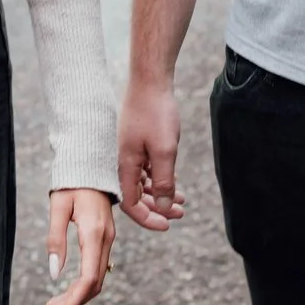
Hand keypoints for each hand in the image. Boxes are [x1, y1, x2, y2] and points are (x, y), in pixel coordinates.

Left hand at [41, 188, 116, 304]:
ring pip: (96, 280)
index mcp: (94, 234)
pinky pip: (95, 270)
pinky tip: (66, 293)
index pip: (88, 278)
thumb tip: (55, 274)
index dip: (74, 300)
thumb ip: (56, 239)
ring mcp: (108, 241)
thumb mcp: (58, 206)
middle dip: (72, 304)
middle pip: (93, 285)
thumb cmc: (71, 184)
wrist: (91, 166)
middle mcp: (106, 240)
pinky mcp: (104, 241)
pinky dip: (81, 286)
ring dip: (76, 298)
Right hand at [117, 78, 187, 230]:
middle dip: (158, 207)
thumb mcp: (164, 151)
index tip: (167, 225)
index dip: (147, 218)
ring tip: (182, 199)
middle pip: (136, 195)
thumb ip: (163, 181)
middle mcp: (122, 160)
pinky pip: (144, 168)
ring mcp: (128, 150)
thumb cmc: (155, 112)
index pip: (130, 204)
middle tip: (180, 213)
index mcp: (124, 165)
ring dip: (160, 193)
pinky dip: (158, 177)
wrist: (150, 79)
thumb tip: (162, 207)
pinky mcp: (136, 141)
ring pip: (142, 181)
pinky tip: (173, 179)